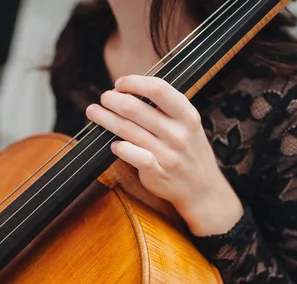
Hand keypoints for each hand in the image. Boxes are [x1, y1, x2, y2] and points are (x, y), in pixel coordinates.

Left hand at [86, 75, 242, 236]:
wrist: (202, 188)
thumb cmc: (188, 150)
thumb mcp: (188, 124)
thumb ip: (165, 107)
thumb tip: (128, 91)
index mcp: (187, 116)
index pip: (158, 89)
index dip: (134, 82)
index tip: (120, 83)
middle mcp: (178, 133)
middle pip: (135, 108)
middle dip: (113, 99)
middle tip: (103, 97)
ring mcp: (168, 154)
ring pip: (128, 130)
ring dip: (105, 119)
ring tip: (93, 112)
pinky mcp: (158, 173)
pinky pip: (134, 156)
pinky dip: (120, 148)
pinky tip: (113, 145)